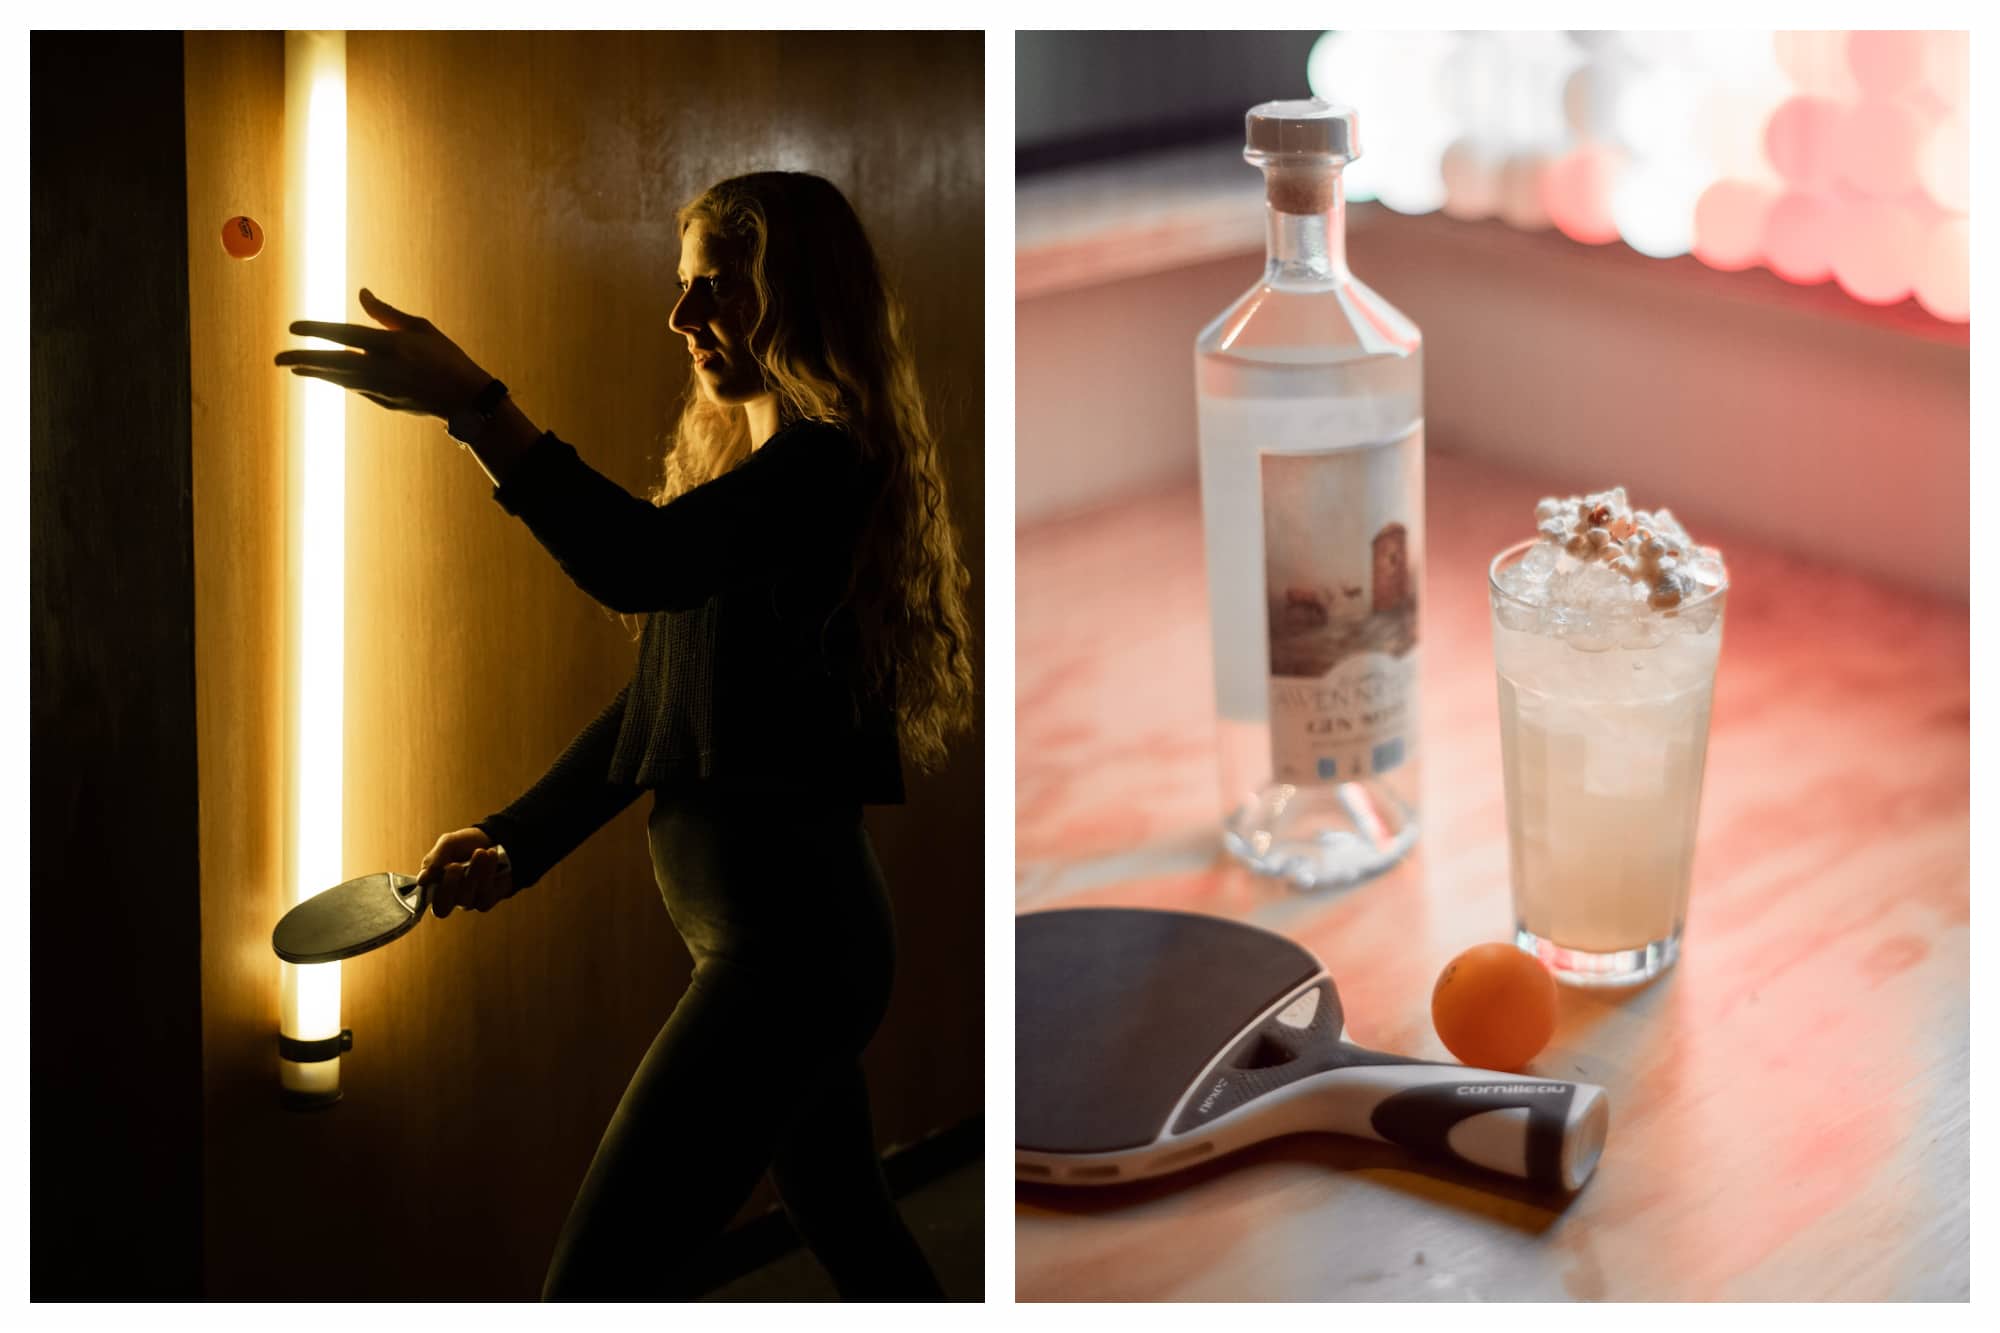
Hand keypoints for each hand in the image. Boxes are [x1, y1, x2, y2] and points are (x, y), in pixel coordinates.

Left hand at [274, 288, 492, 419]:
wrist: (466, 400)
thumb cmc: (446, 357)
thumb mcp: (420, 328)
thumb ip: (386, 313)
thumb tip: (361, 292)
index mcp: (390, 345)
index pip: (344, 334)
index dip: (316, 330)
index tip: (294, 327)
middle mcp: (380, 367)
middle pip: (332, 361)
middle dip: (302, 358)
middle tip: (277, 358)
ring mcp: (380, 388)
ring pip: (338, 378)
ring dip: (314, 372)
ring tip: (294, 367)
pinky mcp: (383, 401)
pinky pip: (354, 387)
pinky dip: (337, 380)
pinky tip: (326, 375)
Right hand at [416, 827, 516, 918]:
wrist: (491, 838)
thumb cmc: (464, 845)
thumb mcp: (447, 845)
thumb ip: (433, 861)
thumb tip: (422, 880)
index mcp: (439, 890)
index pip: (438, 907)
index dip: (442, 892)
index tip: (450, 867)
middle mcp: (456, 900)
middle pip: (453, 904)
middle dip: (454, 883)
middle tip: (457, 864)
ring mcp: (475, 900)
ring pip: (474, 897)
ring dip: (478, 872)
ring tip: (481, 851)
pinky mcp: (492, 896)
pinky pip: (491, 892)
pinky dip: (491, 872)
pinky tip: (492, 855)